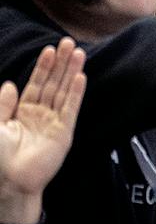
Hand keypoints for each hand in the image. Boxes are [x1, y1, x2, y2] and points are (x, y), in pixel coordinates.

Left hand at [0, 40, 86, 223]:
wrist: (8, 181)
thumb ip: (3, 105)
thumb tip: (10, 84)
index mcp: (22, 113)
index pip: (35, 84)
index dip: (43, 67)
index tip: (49, 50)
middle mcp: (40, 115)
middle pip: (52, 84)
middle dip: (60, 64)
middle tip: (69, 43)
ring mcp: (53, 123)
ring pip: (63, 91)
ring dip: (71, 72)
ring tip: (78, 53)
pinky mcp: (63, 132)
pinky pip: (70, 108)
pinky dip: (75, 93)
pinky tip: (80, 77)